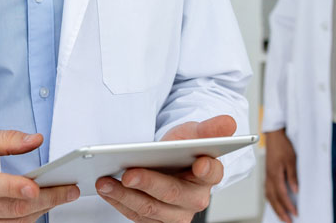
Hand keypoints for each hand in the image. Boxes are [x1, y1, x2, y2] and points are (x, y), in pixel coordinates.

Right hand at [0, 129, 79, 222]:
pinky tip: (42, 206)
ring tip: (61, 195)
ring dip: (42, 209)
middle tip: (68, 190)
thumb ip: (6, 139)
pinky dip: (30, 217)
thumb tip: (35, 140)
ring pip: (16, 222)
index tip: (35, 187)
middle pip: (11, 208)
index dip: (14, 187)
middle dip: (45, 199)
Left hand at [96, 115, 235, 222]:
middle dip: (149, 183)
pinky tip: (106, 189)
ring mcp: (176, 214)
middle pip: (173, 194)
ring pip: (151, 209)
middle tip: (128, 173)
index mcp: (210, 174)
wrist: (166, 163)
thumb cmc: (181, 149)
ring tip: (105, 181)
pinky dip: (119, 202)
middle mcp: (195, 199)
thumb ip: (209, 129)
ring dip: (125, 195)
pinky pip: (137, 216)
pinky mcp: (157, 221)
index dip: (206, 168)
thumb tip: (229, 122)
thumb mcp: (192, 133)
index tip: (199, 161)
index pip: (212, 172)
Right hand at [264, 129, 298, 222]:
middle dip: (280, 211)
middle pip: (273, 198)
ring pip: (269, 196)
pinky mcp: (268, 174)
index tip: (295, 213)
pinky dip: (272, 200)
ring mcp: (267, 176)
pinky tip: (276, 202)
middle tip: (287, 221)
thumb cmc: (282, 146)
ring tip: (282, 216)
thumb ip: (293, 176)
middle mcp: (269, 177)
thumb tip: (295, 190)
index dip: (288, 205)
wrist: (274, 136)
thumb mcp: (291, 160)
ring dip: (275, 207)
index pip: (281, 194)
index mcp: (274, 174)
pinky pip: (268, 191)